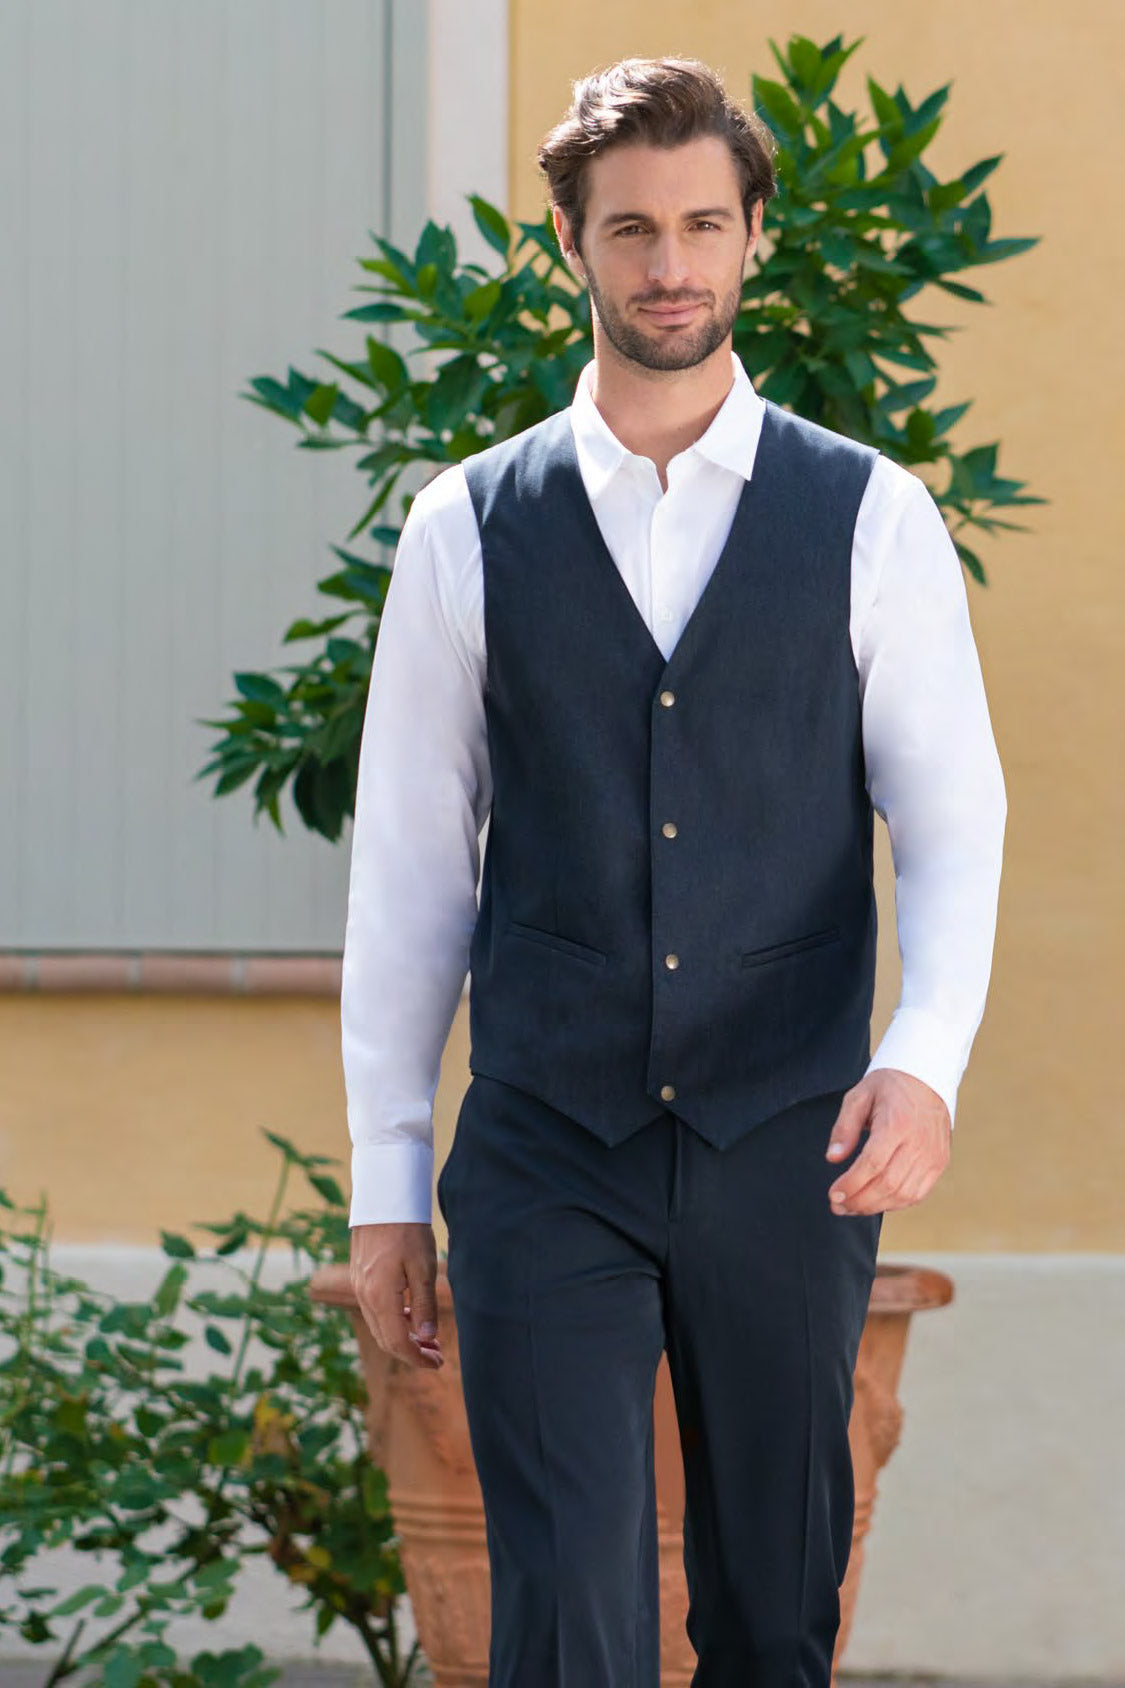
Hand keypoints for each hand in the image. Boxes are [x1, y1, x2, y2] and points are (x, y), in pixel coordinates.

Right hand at [350, 1222, 442, 1368]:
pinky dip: (393, 1321)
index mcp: (380, 1297)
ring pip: (379, 1326)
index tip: (438, 1363)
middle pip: (386, 1340)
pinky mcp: (360, 1277)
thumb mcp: (423, 1267)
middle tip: (437, 1355)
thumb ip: (424, 1305)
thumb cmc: (407, 1230)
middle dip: (412, 1352)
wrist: (383, 1199)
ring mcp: (359, 1287)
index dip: (418, 1358)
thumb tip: (426, 1338)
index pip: (397, 1343)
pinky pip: (374, 1311)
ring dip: (402, 1338)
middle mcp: (364, 1296)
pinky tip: (411, 1316)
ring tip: (428, 1340)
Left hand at [825, 1069, 950, 1215]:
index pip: (873, 1163)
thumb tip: (833, 1158)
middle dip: (859, 1201)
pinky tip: (875, 1202)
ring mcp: (933, 1156)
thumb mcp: (859, 1096)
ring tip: (852, 1207)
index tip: (833, 1195)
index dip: (852, 1184)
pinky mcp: (939, 1163)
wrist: (927, 1079)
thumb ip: (844, 1127)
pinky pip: (917, 1194)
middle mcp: (919, 1143)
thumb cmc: (889, 1087)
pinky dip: (895, 1204)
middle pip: (888, 1184)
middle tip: (837, 1205)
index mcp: (897, 1123)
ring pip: (903, 1194)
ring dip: (875, 1207)